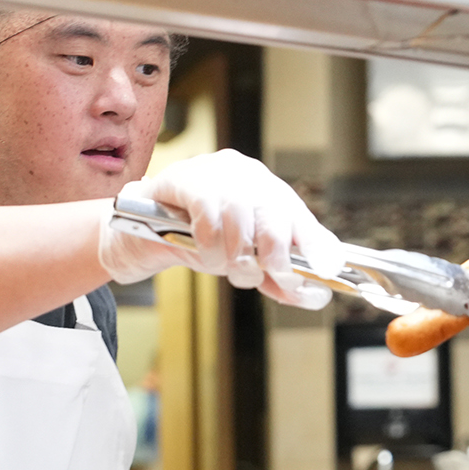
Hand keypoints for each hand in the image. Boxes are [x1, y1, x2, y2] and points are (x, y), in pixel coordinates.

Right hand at [97, 148, 343, 308]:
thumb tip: (312, 296)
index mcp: (267, 191)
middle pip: (274, 214)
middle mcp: (247, 175)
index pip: (299, 215)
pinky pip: (207, 216)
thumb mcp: (243, 261)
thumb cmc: (199, 241)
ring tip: (226, 268)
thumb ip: (277, 278)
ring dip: (235, 256)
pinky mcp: (184, 179)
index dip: (314, 244)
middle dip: (273, 255)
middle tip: (265, 275)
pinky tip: (204, 254)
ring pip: (240, 218)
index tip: (326, 269)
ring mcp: (214, 173)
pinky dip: (210, 246)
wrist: (143, 230)